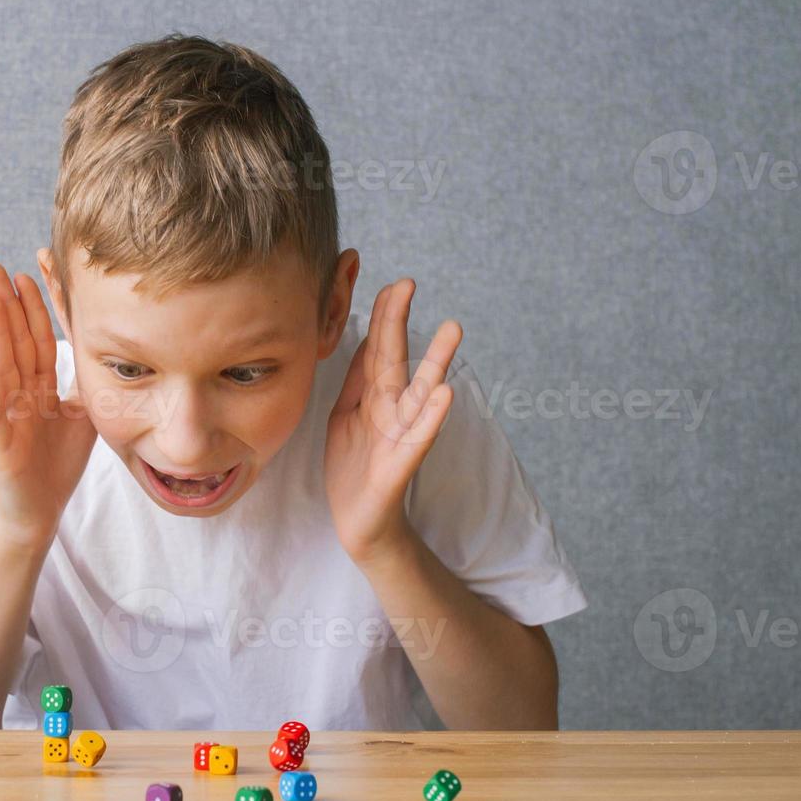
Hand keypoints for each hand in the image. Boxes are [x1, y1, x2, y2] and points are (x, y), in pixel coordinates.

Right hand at [0, 256, 96, 547]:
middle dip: (7, 302)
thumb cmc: (56, 462)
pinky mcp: (0, 441)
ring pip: (1, 365)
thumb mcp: (83, 414)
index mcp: (42, 384)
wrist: (39, 509)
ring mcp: (8, 413)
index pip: (42, 334)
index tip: (37, 262)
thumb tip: (114, 348)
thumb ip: (88, 381)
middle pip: (15, 340)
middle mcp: (21, 392)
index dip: (41, 301)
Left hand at [324, 278, 462, 562]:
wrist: (358, 520)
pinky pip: (419, 437)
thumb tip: (365, 336)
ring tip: (453, 328)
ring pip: (418, 392)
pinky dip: (433, 416)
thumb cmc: (354, 465)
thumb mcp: (347, 413)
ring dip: (435, 360)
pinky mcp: (401, 464)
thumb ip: (358, 378)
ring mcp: (399, 435)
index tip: (391, 280)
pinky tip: (447, 393)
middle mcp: (390, 409)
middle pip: (394, 359)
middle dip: (398, 322)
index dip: (381, 315)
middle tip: (408, 283)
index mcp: (373, 396)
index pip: (377, 348)